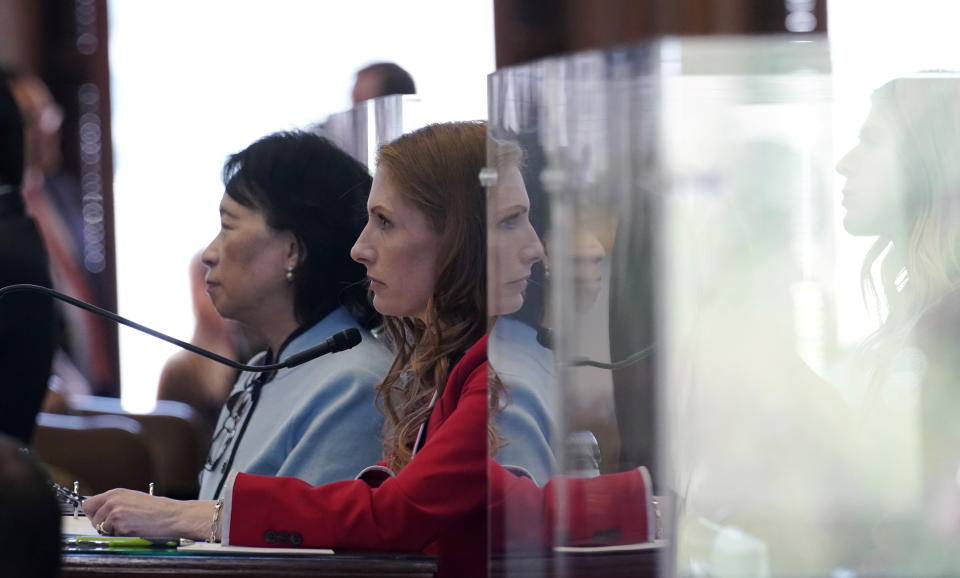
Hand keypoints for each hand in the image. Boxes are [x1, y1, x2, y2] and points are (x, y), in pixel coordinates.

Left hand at [82, 489, 212, 539]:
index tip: (100, 519)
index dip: (94, 514)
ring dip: (110, 531)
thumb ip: (116, 503)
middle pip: (91, 517)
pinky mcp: (119, 525)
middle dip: (101, 524)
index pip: (89, 504)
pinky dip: (119, 536)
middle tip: (116, 526)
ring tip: (128, 527)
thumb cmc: (158, 509)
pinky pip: (110, 536)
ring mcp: (115, 512)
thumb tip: (102, 512)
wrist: (172, 516)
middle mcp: (113, 500)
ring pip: (99, 528)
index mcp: (116, 493)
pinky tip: (133, 530)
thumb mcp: (134, 499)